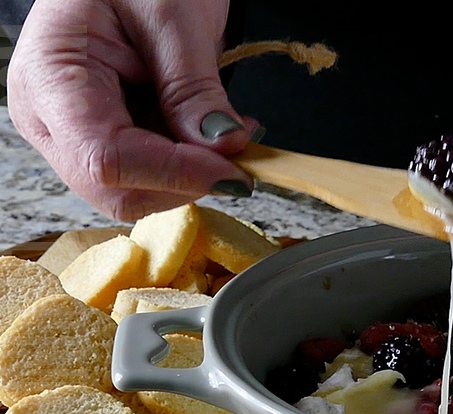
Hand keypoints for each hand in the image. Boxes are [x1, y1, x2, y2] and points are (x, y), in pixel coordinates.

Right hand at [7, 0, 258, 220]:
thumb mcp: (171, 16)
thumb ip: (193, 86)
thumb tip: (222, 147)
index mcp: (49, 77)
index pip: (105, 156)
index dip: (173, 173)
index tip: (231, 171)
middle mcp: (51, 118)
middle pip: (117, 189)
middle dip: (185, 180)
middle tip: (237, 151)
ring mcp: (75, 135)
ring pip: (138, 191)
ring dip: (194, 175)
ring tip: (229, 130)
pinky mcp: (105, 142)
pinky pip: (150, 177)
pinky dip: (192, 166)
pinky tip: (214, 133)